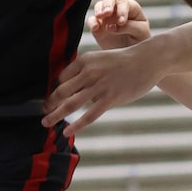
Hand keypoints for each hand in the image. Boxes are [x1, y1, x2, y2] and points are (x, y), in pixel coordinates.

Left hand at [43, 42, 159, 132]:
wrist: (148, 60)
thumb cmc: (124, 61)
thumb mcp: (100, 59)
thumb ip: (86, 72)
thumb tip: (73, 88)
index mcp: (84, 61)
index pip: (61, 79)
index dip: (53, 91)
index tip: (50, 100)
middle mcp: (88, 72)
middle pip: (61, 91)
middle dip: (49, 104)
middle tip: (43, 112)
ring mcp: (99, 86)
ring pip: (71, 104)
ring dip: (55, 115)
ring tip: (45, 123)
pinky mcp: (111, 98)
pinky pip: (89, 115)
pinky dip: (76, 125)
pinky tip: (67, 131)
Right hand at [89, 0, 149, 48]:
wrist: (131, 58)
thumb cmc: (140, 42)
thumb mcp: (141, 33)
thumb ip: (130, 27)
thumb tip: (113, 26)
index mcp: (132, 9)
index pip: (125, 4)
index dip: (122, 11)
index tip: (121, 22)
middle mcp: (118, 10)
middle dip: (108, 4)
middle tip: (107, 13)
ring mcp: (107, 18)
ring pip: (99, 6)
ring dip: (98, 10)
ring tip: (100, 17)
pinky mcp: (98, 27)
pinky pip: (92, 20)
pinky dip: (92, 22)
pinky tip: (95, 27)